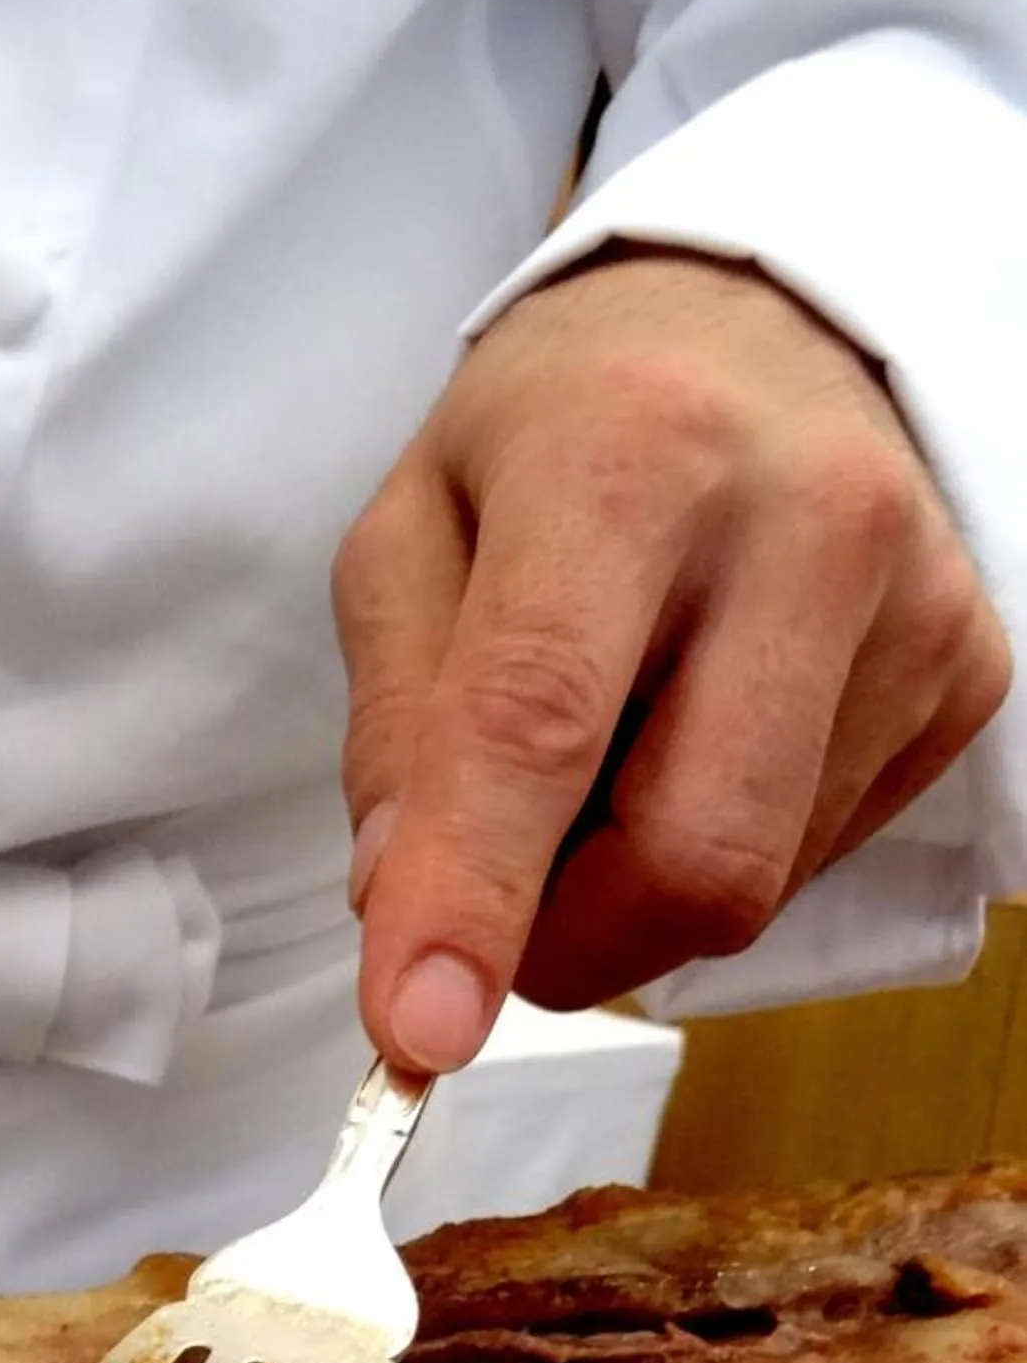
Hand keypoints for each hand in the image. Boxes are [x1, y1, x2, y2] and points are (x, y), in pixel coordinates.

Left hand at [334, 247, 1012, 1070]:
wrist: (755, 328)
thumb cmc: (562, 432)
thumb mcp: (414, 529)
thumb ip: (395, 723)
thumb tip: (400, 909)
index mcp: (629, 457)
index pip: (540, 720)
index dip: (473, 896)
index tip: (419, 1033)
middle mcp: (805, 523)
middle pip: (691, 858)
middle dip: (564, 941)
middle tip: (495, 901)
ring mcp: (914, 608)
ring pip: (754, 886)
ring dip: (632, 890)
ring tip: (610, 754)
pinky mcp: (967, 675)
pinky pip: (812, 861)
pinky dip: (717, 848)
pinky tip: (696, 739)